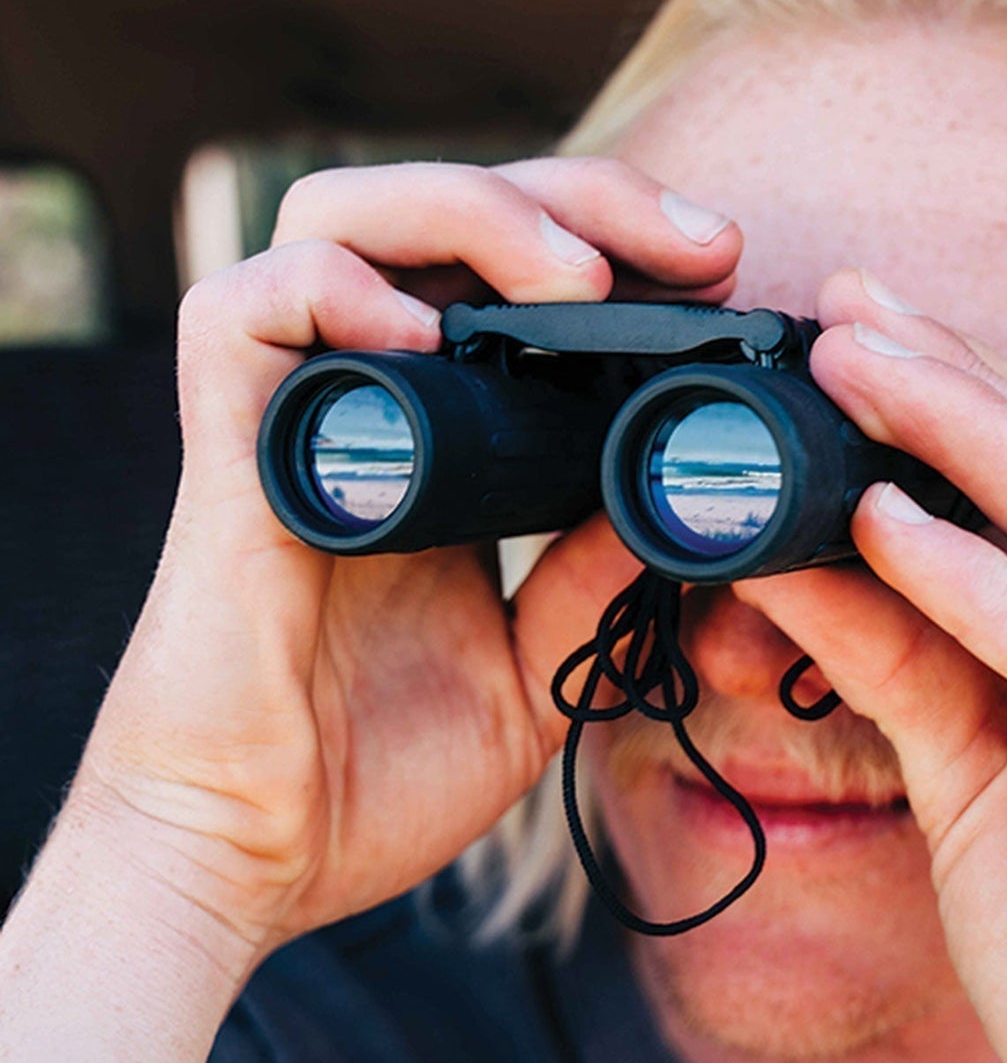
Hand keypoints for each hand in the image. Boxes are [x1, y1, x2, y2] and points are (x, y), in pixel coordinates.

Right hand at [73, 159, 740, 966]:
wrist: (251, 862)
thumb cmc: (367, 776)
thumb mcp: (526, 672)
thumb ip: (587, 583)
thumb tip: (676, 500)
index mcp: (441, 444)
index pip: (512, 279)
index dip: (616, 248)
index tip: (722, 282)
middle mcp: (365, 404)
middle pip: (442, 214)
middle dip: (580, 200)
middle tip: (699, 247)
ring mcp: (294, 419)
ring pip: (341, 217)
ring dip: (470, 210)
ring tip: (579, 276)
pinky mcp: (229, 455)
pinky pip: (244, 312)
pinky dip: (331, 289)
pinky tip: (423, 328)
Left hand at [739, 268, 1006, 1062]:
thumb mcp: (977, 786)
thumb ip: (908, 659)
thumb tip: (801, 548)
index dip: (974, 398)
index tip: (862, 328)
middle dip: (956, 382)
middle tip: (841, 303)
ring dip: (962, 438)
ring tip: (848, 363)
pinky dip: (985, 587)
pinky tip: (887, 524)